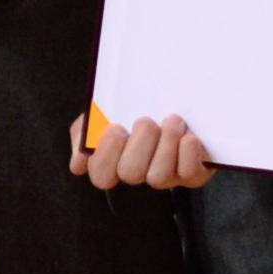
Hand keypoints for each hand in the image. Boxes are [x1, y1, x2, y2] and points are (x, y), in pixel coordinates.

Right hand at [78, 112, 216, 192]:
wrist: (186, 97)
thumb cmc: (140, 105)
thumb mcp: (105, 110)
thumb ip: (85, 130)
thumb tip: (78, 164)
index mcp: (116, 159)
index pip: (101, 175)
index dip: (105, 156)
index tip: (115, 128)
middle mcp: (140, 171)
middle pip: (130, 173)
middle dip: (138, 146)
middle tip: (146, 121)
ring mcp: (167, 175)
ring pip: (159, 176)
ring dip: (165, 145)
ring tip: (172, 121)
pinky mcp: (194, 173)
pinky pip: (189, 173)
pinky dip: (188, 154)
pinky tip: (189, 136)